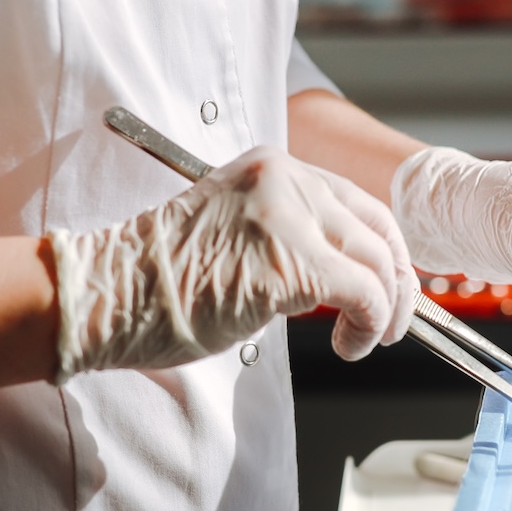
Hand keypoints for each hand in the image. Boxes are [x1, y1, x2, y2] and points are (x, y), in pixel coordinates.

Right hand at [50, 145, 416, 378]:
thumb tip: (343, 275)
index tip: (390, 285)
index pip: (355, 201)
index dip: (384, 249)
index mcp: (271, 166)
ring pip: (379, 261)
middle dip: (399, 281)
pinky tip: (350, 345)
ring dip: (386, 310)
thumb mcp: (236, 233)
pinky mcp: (290, 262)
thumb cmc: (161, 281)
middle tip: (394, 320)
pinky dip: (370, 326)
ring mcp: (287, 215)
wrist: (112, 295)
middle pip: (378, 227)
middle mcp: (284, 177)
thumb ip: (289, 236)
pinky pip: (364, 294)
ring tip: (367, 339)